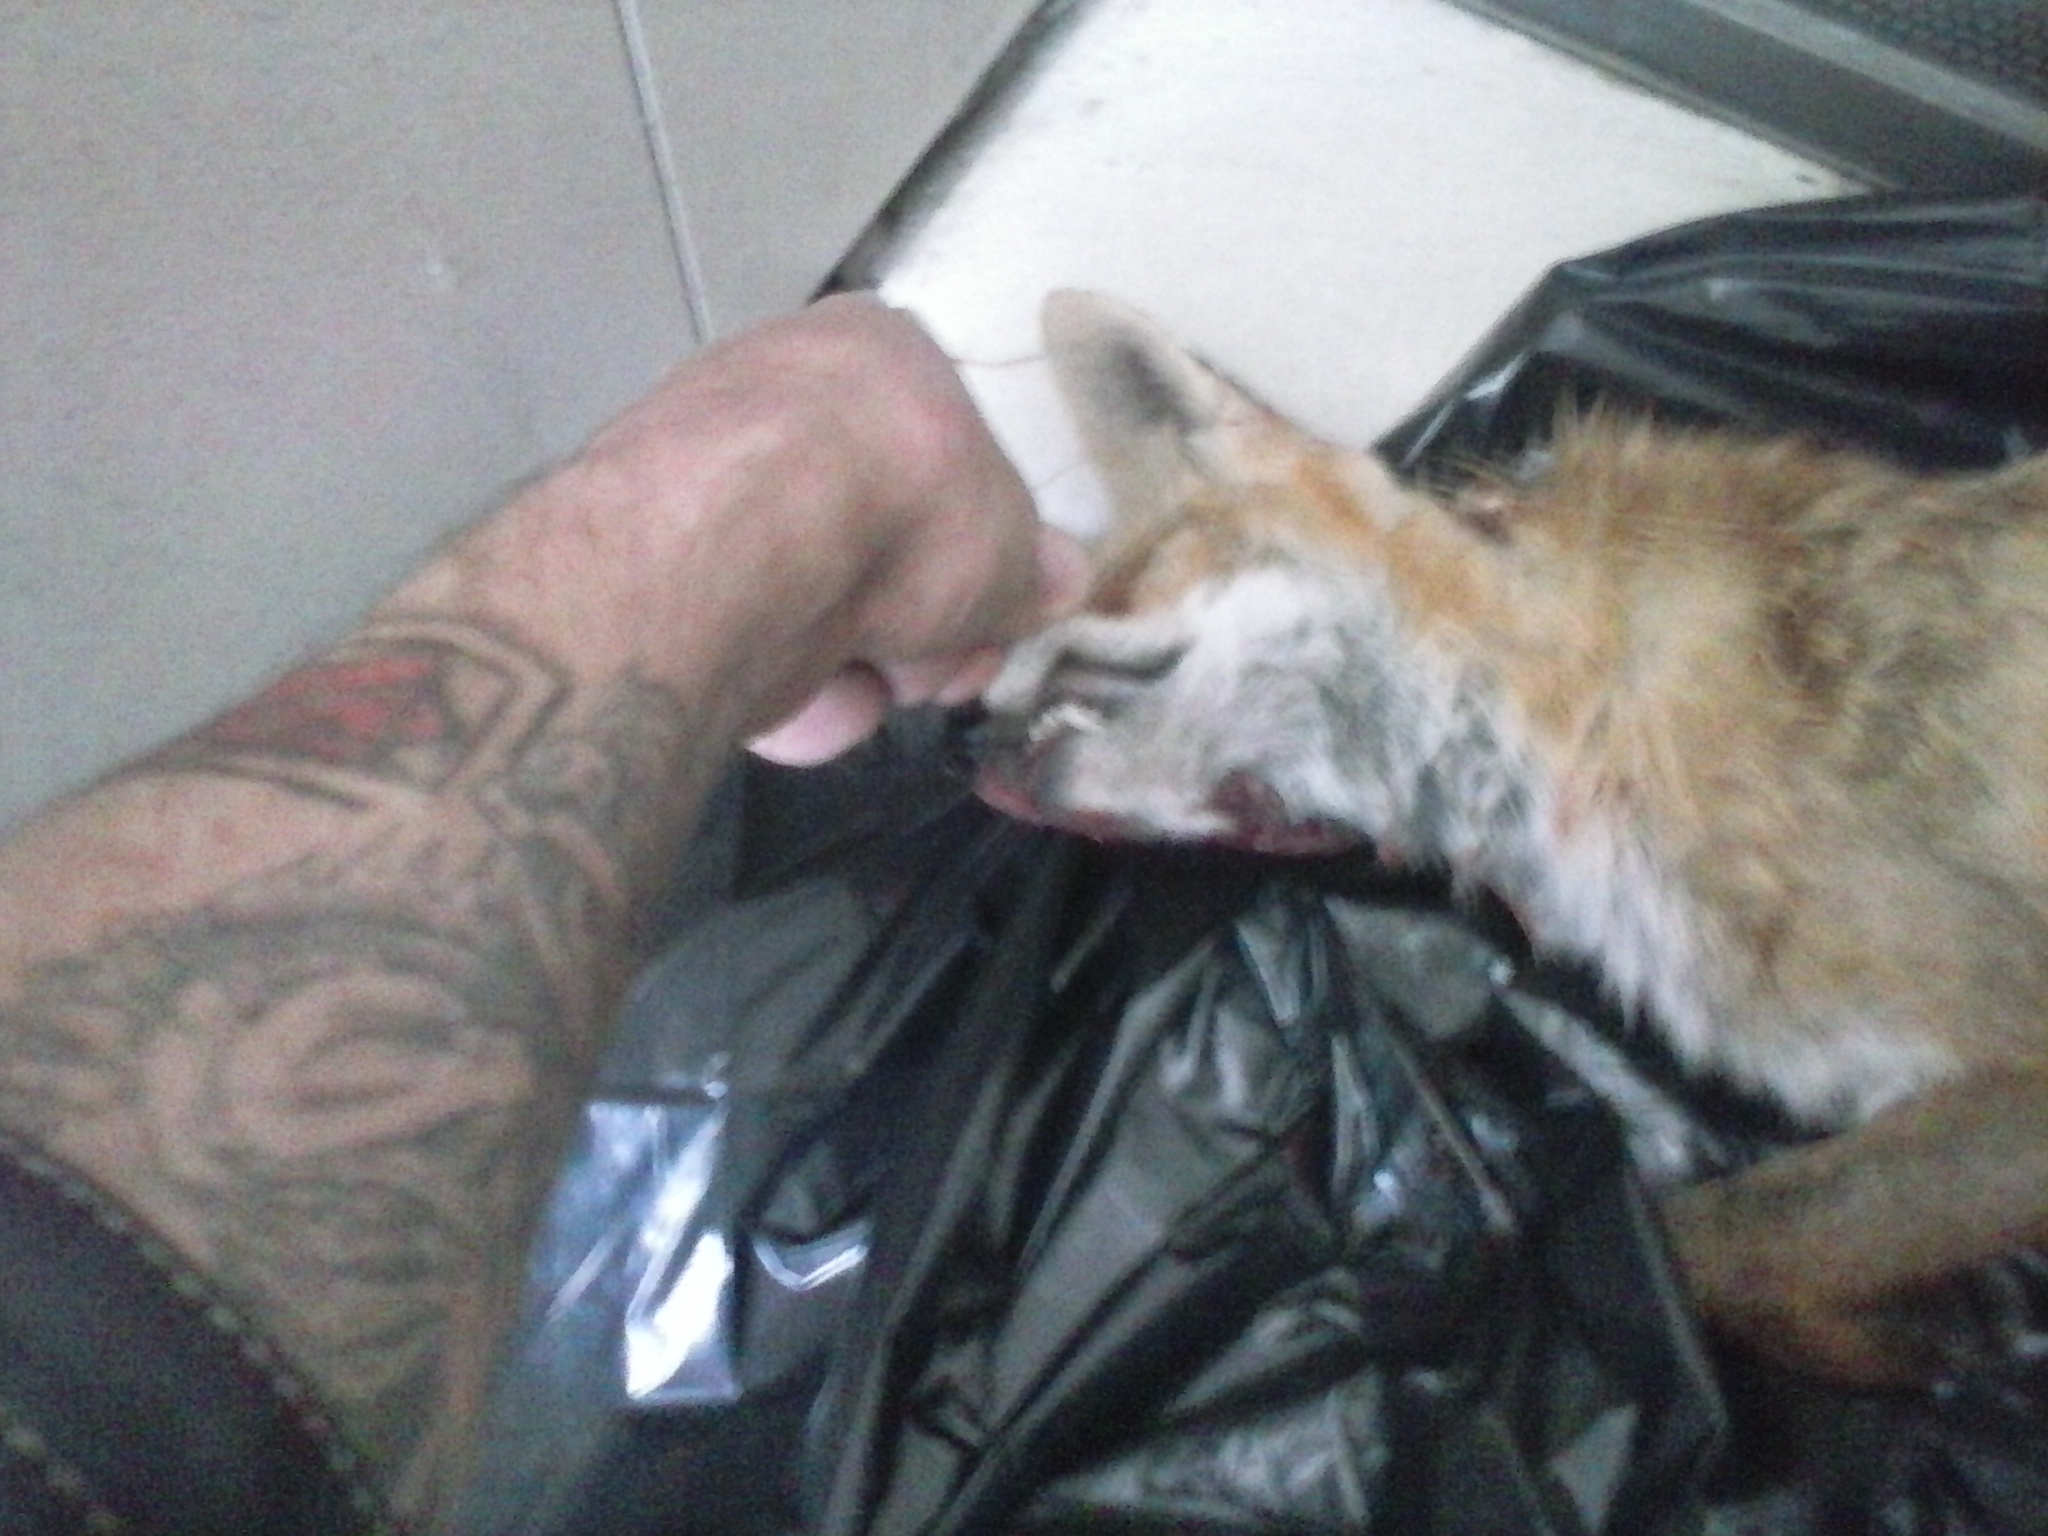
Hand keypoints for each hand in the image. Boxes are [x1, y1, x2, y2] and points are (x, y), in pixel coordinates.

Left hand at [565, 292, 1090, 764]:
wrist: (741, 544)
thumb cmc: (904, 504)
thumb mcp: (1011, 549)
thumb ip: (1034, 571)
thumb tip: (1059, 578)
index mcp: (875, 352)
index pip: (944, 455)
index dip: (979, 552)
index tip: (994, 614)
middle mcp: (781, 394)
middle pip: (878, 540)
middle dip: (921, 627)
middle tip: (942, 673)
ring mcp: (707, 477)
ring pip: (813, 601)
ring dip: (860, 666)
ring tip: (873, 688)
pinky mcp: (653, 564)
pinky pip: (746, 637)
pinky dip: (783, 681)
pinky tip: (808, 706)